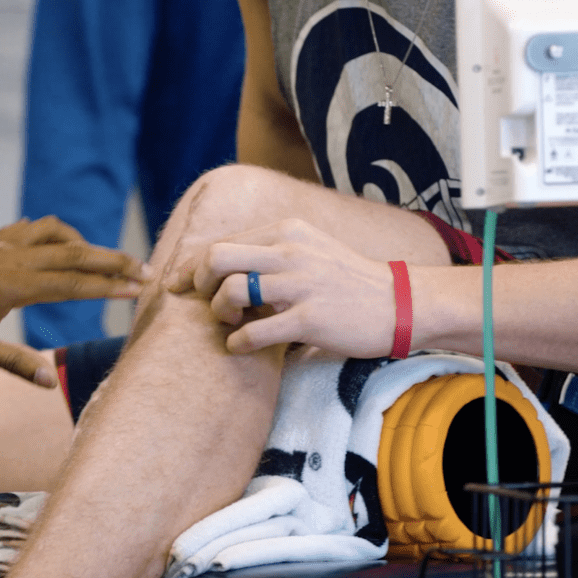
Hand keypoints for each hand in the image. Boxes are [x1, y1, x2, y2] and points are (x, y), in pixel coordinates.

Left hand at [0, 216, 149, 384]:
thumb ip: (11, 361)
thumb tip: (47, 380)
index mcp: (11, 284)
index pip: (72, 284)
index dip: (108, 288)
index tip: (139, 290)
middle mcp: (12, 258)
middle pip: (75, 254)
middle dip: (113, 262)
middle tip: (146, 271)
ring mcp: (1, 245)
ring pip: (57, 234)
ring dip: (88, 244)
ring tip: (108, 261)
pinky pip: (33, 229)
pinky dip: (57, 233)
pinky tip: (61, 243)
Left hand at [169, 218, 398, 357]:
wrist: (400, 303)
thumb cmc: (348, 281)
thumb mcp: (310, 249)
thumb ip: (271, 251)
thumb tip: (224, 264)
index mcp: (287, 231)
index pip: (222, 242)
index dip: (191, 265)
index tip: (177, 284)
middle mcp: (291, 251)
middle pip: (216, 259)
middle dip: (198, 283)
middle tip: (203, 303)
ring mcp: (301, 284)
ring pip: (232, 292)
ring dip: (220, 312)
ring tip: (231, 324)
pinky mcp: (310, 318)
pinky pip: (255, 332)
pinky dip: (237, 343)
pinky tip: (240, 347)